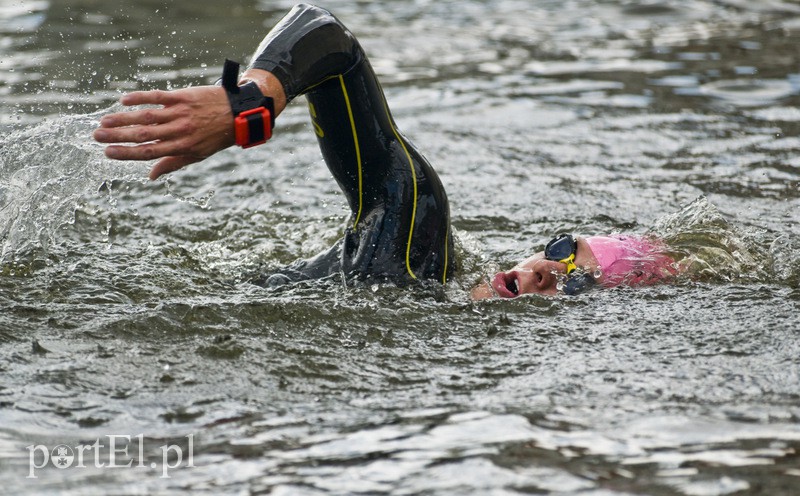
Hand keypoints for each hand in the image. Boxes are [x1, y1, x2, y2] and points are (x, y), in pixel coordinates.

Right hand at [93, 86, 234, 179]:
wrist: (237, 112)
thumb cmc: (216, 136)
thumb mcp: (198, 155)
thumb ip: (173, 163)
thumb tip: (150, 176)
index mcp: (182, 147)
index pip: (148, 152)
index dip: (127, 153)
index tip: (108, 153)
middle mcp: (179, 131)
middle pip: (143, 134)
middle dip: (117, 136)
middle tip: (96, 136)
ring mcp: (180, 113)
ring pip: (146, 116)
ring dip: (123, 118)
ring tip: (104, 121)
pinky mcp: (182, 97)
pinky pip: (157, 96)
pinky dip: (139, 97)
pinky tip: (123, 100)